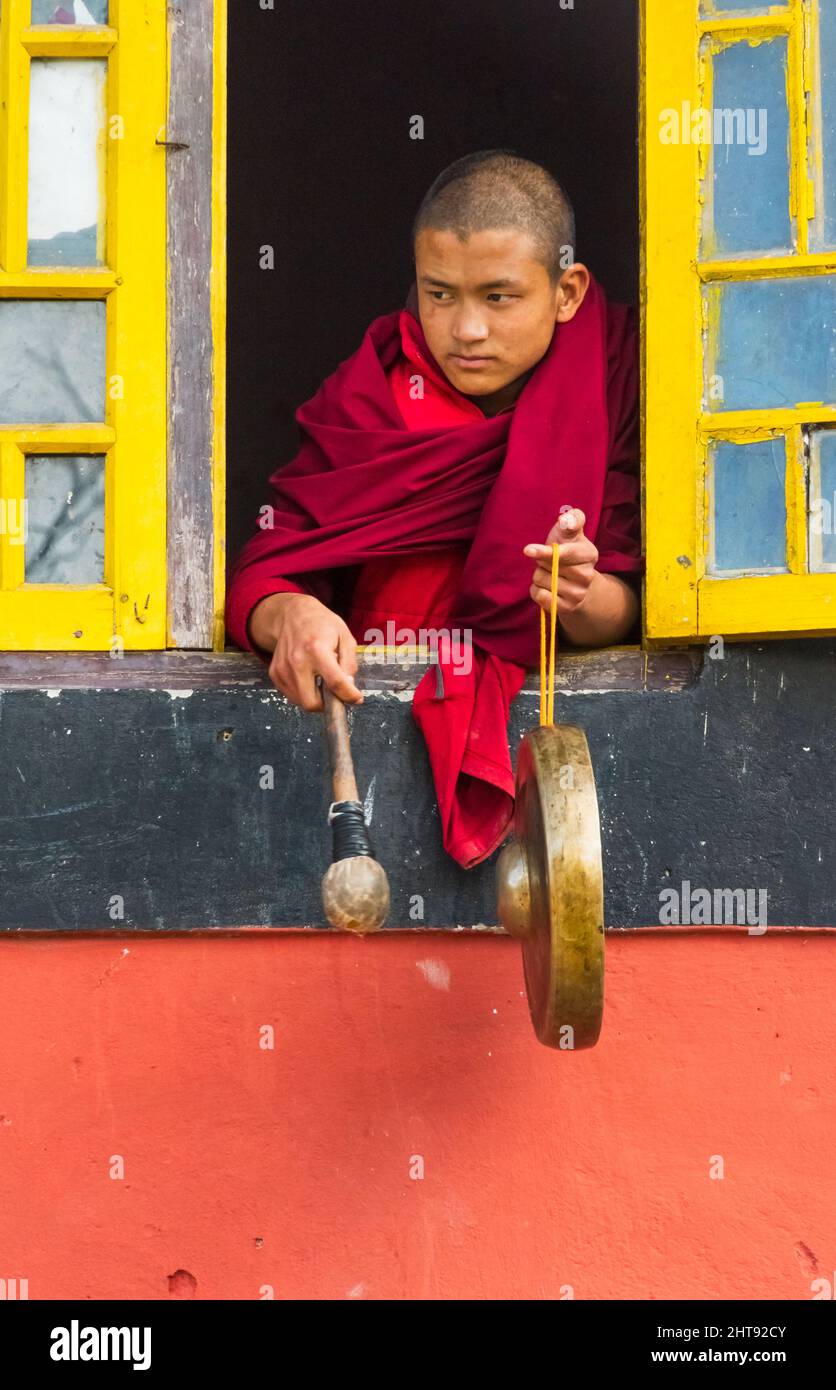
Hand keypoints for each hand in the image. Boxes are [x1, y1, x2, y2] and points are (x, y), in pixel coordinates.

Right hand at [248, 592, 363, 710]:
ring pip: (302, 702)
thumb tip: (349, 686)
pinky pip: (292, 695)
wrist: (292, 614)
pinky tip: (309, 677)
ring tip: (321, 679)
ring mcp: (283, 668)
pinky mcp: (275, 673)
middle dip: (327, 704)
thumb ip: (350, 663)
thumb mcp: (345, 636)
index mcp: (317, 649)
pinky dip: (303, 692)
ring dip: (315, 698)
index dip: (349, 695)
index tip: (356, 698)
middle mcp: (297, 661)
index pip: (335, 683)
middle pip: (312, 702)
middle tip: (336, 692)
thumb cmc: (321, 624)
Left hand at [523, 508, 597, 616]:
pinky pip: (540, 597)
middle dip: (542, 561)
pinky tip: (546, 587)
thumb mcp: (570, 532)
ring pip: (541, 581)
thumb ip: (572, 520)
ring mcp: (578, 594)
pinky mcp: (567, 608)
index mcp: (589, 554)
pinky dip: (537, 590)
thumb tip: (566, 519)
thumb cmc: (567, 549)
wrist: (576, 582)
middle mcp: (587, 575)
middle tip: (550, 561)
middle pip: (546, 566)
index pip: (563, 553)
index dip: (544, 552)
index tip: (527, 550)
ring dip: (539, 576)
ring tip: (550, 574)